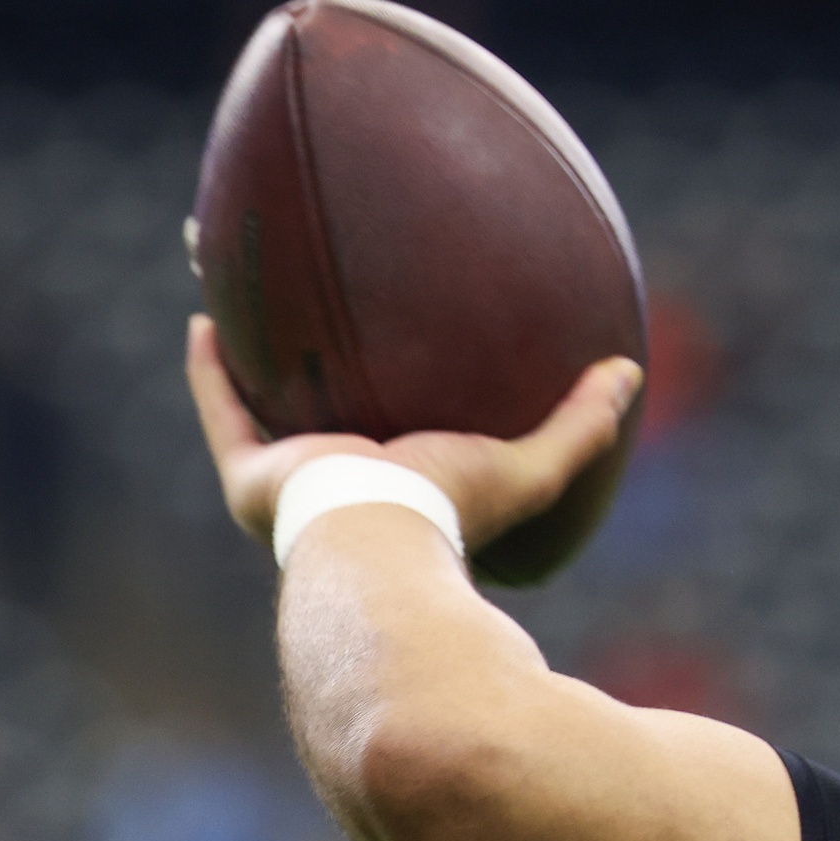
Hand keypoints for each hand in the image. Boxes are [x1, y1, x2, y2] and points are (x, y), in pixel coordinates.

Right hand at [184, 314, 643, 552]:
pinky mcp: (252, 479)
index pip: (396, 438)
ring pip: (261, 407)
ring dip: (251, 356)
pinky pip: (224, 411)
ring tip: (246, 295)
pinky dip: (213, 369)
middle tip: (314, 314)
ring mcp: (290, 487)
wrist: (384, 546)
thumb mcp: (529, 466)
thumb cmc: (456, 514)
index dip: (394, 398)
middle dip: (313, 371)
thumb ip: (581, 424)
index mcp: (399, 491)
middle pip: (321, 416)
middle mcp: (338, 492)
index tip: (396, 354)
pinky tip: (209, 315)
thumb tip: (630, 369)